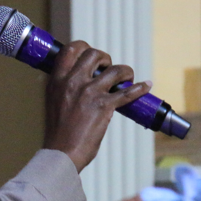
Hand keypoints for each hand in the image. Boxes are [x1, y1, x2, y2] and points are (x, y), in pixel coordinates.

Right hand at [43, 41, 150, 171]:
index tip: (92, 58)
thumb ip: (65, 87)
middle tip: (108, 69)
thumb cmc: (58, 132)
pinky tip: (146, 86)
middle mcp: (73, 82)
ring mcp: (89, 93)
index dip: (85, 47)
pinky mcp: (104, 106)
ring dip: (125, 71)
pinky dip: (140, 88)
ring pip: (115, 70)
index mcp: (57, 80)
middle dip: (105, 58)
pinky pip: (127, 92)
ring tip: (127, 78)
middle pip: (94, 54)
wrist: (61, 153)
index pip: (71, 49)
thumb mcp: (54, 101)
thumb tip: (80, 79)